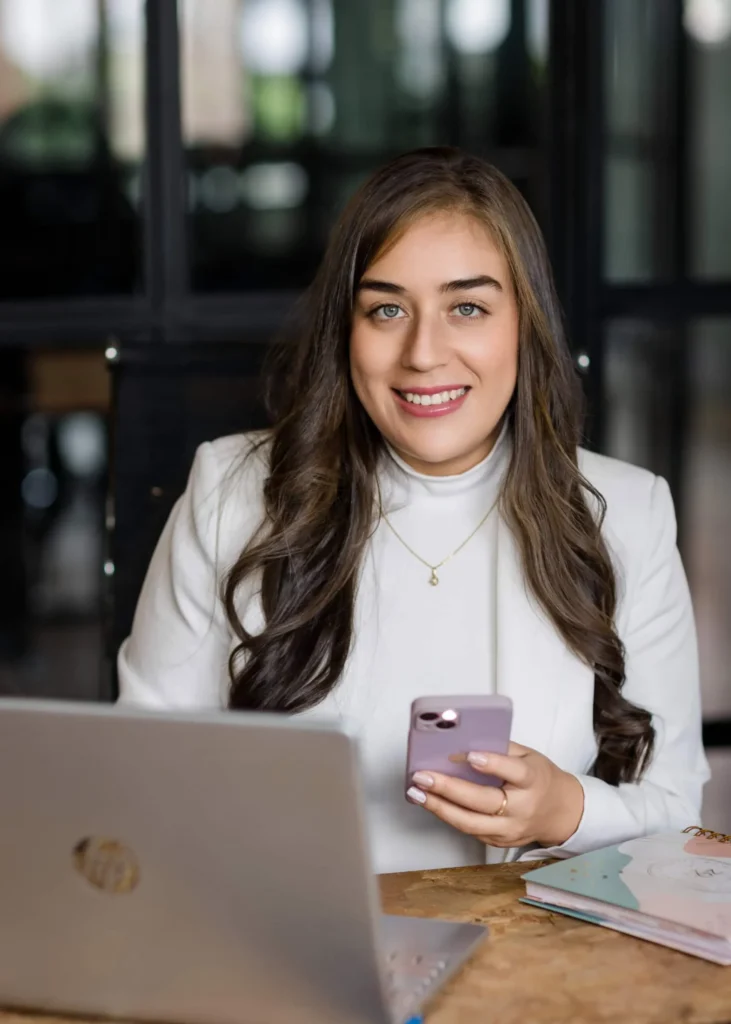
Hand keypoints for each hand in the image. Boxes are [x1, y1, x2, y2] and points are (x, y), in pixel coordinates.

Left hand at [406, 742, 583, 848]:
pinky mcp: (499, 841)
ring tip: (416, 792)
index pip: (513, 772)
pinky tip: (430, 802)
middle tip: (423, 776)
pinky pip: (469, 830)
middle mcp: (522, 808)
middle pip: (483, 801)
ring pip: (470, 823)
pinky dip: (447, 815)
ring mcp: (510, 829)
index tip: (468, 756)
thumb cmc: (539, 778)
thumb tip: (461, 742)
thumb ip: (500, 748)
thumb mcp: (528, 755)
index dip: (491, 764)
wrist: (559, 813)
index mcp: (534, 780)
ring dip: (439, 807)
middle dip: (449, 788)